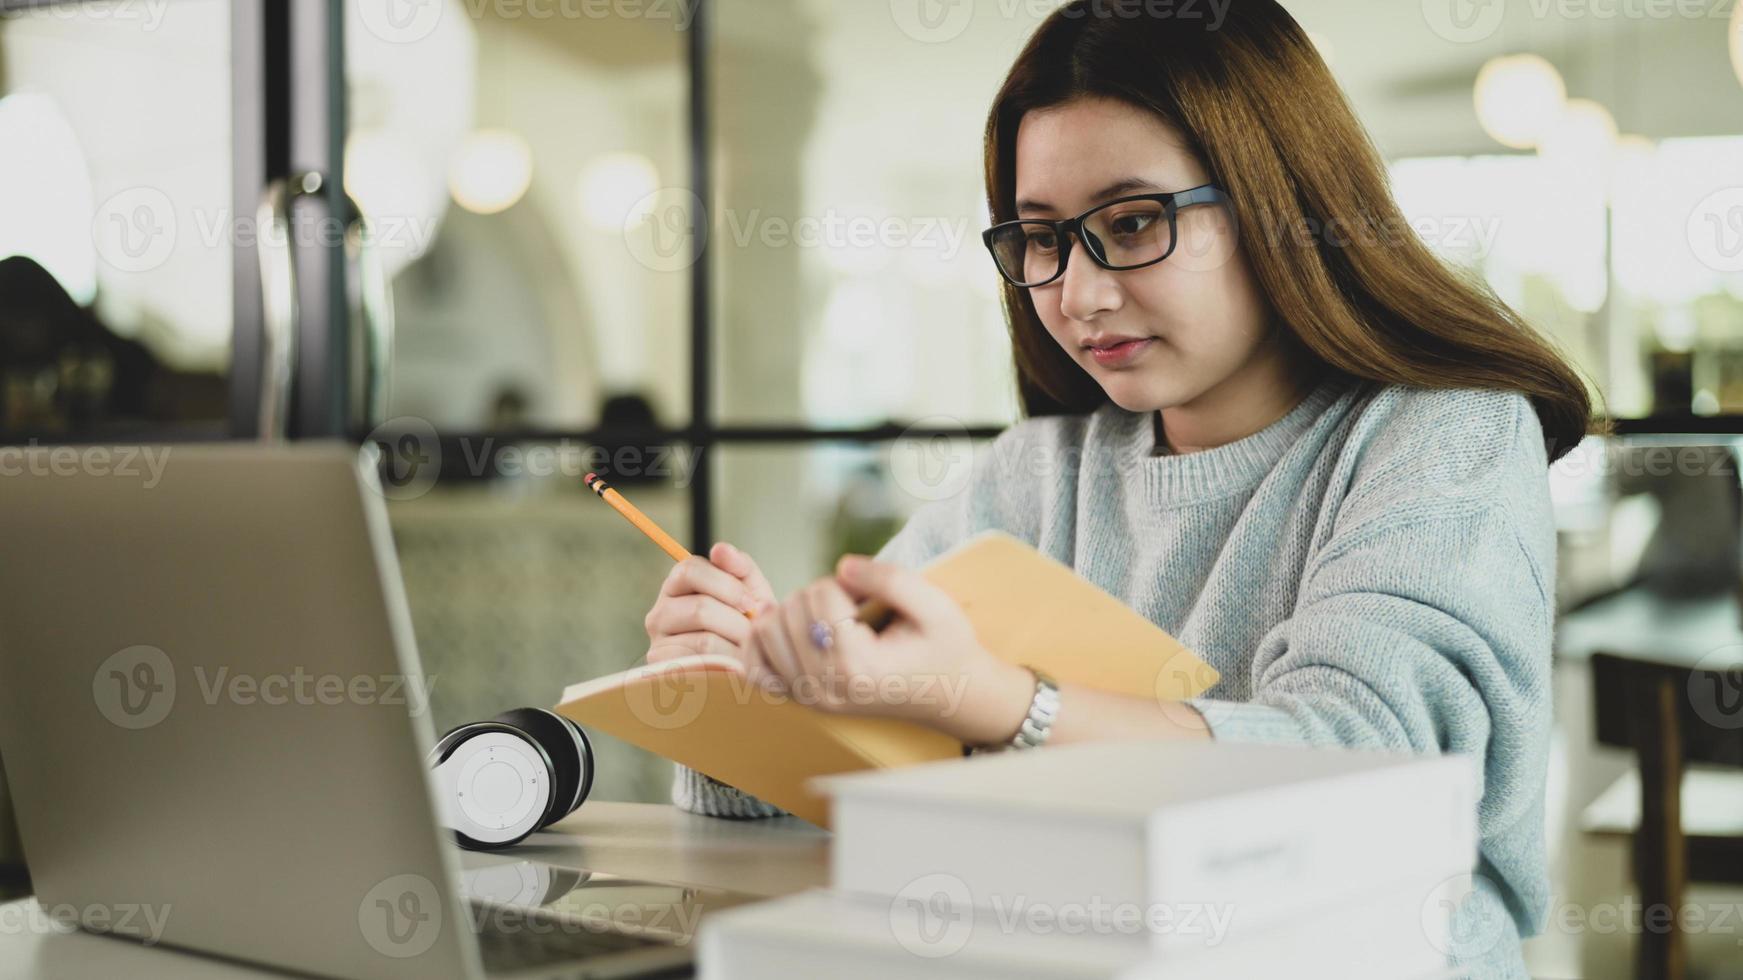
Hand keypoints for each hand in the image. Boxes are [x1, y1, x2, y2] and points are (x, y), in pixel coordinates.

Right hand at [643, 542, 776, 665]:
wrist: (747, 668)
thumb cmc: (747, 624)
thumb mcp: (751, 592)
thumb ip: (741, 568)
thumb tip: (719, 549)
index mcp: (677, 585)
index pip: (689, 570)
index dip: (726, 585)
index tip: (750, 604)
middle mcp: (659, 613)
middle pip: (699, 608)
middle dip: (737, 622)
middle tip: (755, 634)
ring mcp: (658, 644)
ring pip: (703, 641)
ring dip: (736, 647)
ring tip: (752, 652)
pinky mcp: (666, 675)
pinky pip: (703, 670)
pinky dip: (727, 668)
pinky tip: (738, 667)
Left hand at [740, 554, 1036, 744]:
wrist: (953, 694)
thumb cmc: (946, 648)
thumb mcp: (937, 606)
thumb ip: (890, 579)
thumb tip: (842, 566)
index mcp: (858, 667)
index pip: (821, 594)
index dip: (848, 581)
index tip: (873, 595)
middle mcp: (825, 688)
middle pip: (791, 608)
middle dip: (822, 594)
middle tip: (856, 608)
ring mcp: (809, 698)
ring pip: (767, 629)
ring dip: (796, 611)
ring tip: (832, 618)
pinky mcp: (802, 700)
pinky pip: (756, 665)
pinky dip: (766, 642)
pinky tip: (794, 632)